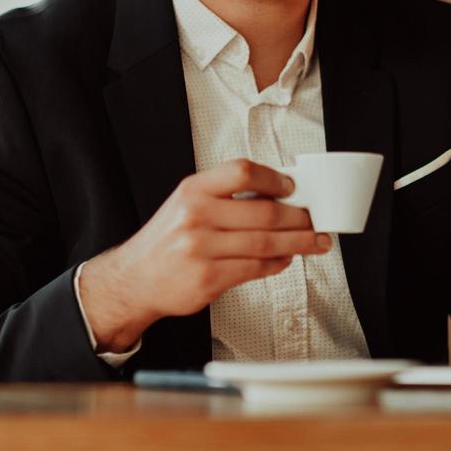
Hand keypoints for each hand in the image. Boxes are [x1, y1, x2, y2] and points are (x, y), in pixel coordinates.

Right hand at [78, 158, 329, 352]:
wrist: (134, 279)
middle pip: (264, 212)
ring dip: (298, 243)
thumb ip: (224, 196)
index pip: (241, 172)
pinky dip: (277, 264)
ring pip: (266, 243)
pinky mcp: (208, 279)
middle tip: (315, 220)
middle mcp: (196, 216)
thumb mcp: (187, 203)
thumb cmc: (168, 239)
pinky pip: (255, 269)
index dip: (274, 179)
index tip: (293, 187)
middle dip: (299, 217)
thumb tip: (277, 194)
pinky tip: (286, 259)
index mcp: (193, 190)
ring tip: (315, 241)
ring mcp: (202, 249)